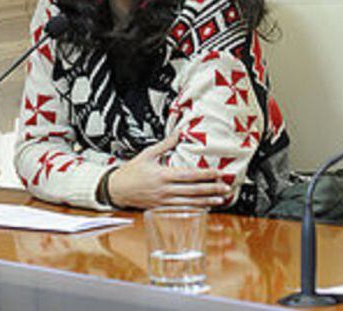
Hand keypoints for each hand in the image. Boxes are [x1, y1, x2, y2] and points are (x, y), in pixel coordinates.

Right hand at [107, 133, 230, 209]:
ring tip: (220, 199)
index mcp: (162, 175)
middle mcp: (165, 190)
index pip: (189, 175)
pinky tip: (204, 208)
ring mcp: (163, 201)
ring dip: (207, 201)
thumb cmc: (131, 172)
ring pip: (190, 202)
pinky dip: (194, 209)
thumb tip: (179, 133)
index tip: (219, 172)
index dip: (206, 174)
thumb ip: (165, 144)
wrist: (116, 189)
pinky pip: (181, 210)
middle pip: (193, 190)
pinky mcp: (161, 209)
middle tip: (226, 187)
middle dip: (212, 189)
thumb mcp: (148, 154)